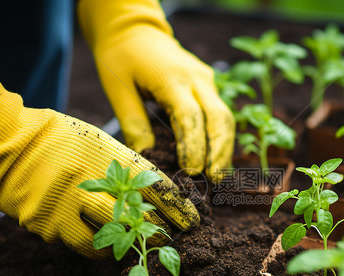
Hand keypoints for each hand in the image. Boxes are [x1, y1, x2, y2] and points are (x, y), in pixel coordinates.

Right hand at [0, 65, 198, 258]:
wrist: (3, 143)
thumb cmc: (56, 139)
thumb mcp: (96, 141)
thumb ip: (122, 166)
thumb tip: (151, 195)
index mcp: (104, 154)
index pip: (151, 184)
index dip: (175, 206)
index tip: (192, 221)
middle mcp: (88, 180)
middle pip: (136, 216)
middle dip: (158, 231)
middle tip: (171, 239)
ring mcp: (66, 204)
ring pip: (112, 237)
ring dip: (131, 245)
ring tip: (142, 246)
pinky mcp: (47, 224)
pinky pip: (83, 245)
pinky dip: (100, 248)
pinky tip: (108, 248)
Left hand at [78, 0, 234, 182]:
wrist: (134, 28)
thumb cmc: (121, 58)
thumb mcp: (118, 90)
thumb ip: (133, 124)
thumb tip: (148, 158)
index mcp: (172, 78)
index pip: (190, 117)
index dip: (194, 147)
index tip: (191, 172)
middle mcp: (196, 77)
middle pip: (219, 118)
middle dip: (219, 152)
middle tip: (214, 180)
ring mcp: (205, 79)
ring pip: (225, 117)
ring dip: (224, 147)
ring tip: (217, 175)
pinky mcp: (207, 83)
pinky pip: (220, 113)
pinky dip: (220, 137)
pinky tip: (214, 158)